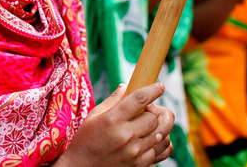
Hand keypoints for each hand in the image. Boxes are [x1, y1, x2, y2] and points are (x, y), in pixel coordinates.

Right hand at [59, 83, 173, 166]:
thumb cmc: (86, 138)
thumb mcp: (94, 116)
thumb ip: (112, 100)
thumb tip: (126, 86)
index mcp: (113, 119)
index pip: (140, 99)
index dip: (153, 90)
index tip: (160, 86)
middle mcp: (125, 135)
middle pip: (153, 117)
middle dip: (151, 111)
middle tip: (145, 111)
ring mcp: (134, 152)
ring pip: (159, 134)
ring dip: (154, 128)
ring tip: (142, 127)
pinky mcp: (139, 165)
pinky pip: (157, 151)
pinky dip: (153, 144)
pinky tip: (142, 141)